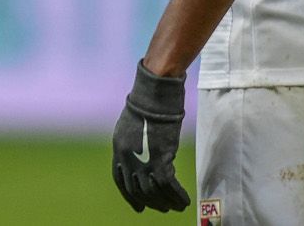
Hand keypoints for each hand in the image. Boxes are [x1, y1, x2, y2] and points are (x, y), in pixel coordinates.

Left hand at [111, 60, 188, 212]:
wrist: (155, 96)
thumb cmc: (148, 105)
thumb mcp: (132, 126)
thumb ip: (135, 144)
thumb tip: (145, 159)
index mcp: (118, 148)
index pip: (120, 180)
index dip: (129, 196)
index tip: (138, 207)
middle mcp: (127, 157)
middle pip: (137, 189)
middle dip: (150, 202)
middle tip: (163, 208)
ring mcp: (142, 159)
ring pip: (153, 191)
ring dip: (166, 202)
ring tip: (176, 207)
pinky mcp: (159, 157)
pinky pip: (168, 184)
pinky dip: (177, 195)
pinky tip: (184, 201)